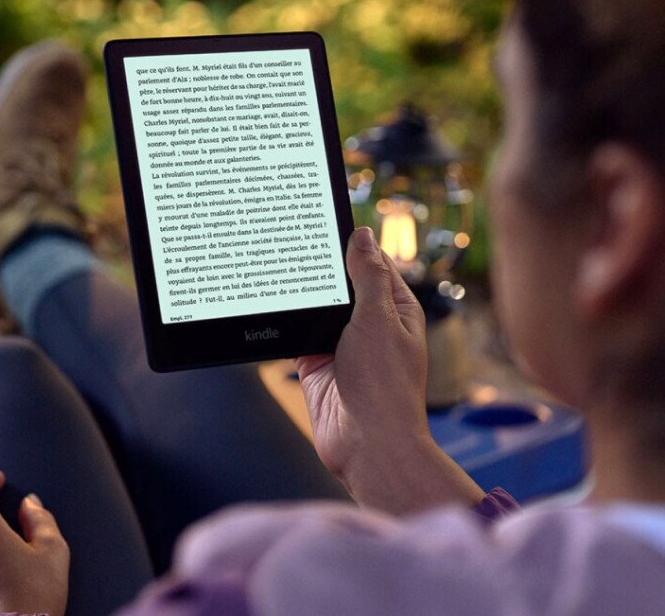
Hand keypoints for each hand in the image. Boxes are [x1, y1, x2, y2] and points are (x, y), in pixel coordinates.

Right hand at [296, 227, 483, 513]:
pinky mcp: (316, 363)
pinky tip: (269, 304)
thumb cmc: (385, 385)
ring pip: (317, 308)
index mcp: (395, 309)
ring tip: (274, 264)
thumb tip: (363, 235)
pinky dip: (286, 322)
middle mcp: (370, 325)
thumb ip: (368, 275)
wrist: (367, 444)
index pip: (373, 263)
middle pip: (341, 284)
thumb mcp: (379, 318)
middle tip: (290, 238)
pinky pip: (297, 334)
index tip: (324, 221)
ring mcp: (342, 345)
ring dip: (302, 295)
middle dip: (321, 267)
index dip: (351, 243)